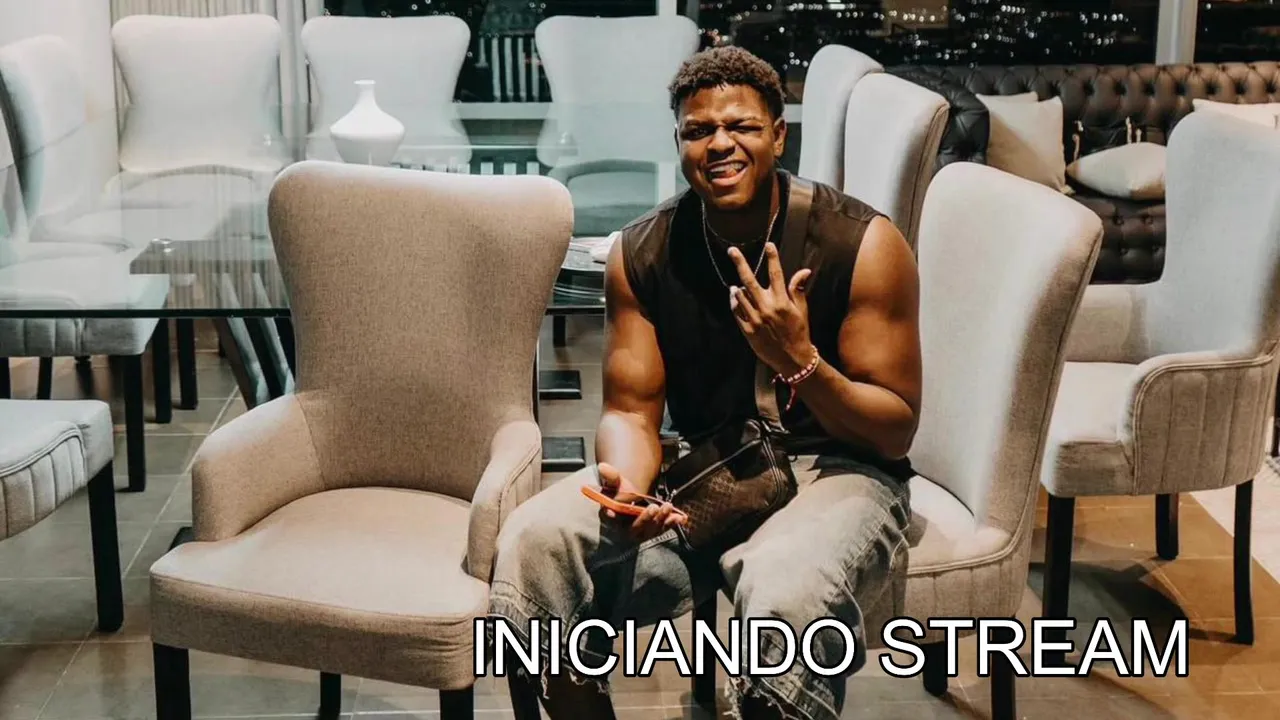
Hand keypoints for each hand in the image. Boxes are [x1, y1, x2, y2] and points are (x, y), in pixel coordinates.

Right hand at [596, 462, 686, 541]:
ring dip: (661, 520)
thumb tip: (603, 466)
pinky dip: (672, 524)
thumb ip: (611, 476)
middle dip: (646, 519)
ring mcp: (641, 533)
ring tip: (667, 507)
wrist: (633, 499)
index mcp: (612, 518)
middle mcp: (626, 529)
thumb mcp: (616, 483)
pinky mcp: (653, 531)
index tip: (613, 514)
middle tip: (653, 508)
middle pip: (635, 529)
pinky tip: (680, 518)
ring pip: (651, 531)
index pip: (611, 519)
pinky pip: (663, 530)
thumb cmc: (621, 492)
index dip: (612, 517)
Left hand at [728, 242, 816, 374]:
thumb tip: (804, 271)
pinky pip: (736, 311)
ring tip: (737, 283)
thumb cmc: (799, 333)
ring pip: (740, 295)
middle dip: (740, 263)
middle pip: (750, 280)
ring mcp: (755, 319)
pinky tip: (735, 296)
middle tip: (732, 251)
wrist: (792, 360)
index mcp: (782, 302)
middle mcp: (767, 308)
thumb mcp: (801, 311)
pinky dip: (734, 302)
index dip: (772, 257)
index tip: (769, 245)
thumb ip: (797, 290)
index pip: (776, 274)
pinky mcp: (747, 330)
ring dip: (738, 286)